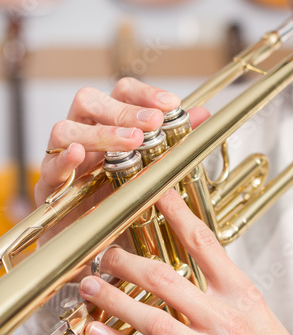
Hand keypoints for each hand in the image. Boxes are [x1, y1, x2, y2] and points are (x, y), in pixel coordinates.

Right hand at [35, 77, 208, 246]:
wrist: (86, 240)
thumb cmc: (114, 199)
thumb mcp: (148, 170)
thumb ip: (173, 141)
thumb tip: (203, 115)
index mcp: (106, 126)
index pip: (119, 94)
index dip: (143, 94)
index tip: (170, 104)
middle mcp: (82, 134)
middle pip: (89, 101)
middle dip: (123, 110)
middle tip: (153, 124)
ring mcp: (62, 157)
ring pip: (66, 129)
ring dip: (101, 133)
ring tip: (132, 142)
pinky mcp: (49, 184)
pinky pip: (50, 166)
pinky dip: (63, 159)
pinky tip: (79, 155)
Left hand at [80, 189, 292, 334]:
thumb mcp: (250, 304)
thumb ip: (217, 280)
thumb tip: (181, 252)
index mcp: (239, 293)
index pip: (204, 243)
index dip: (175, 214)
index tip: (153, 192)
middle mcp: (224, 319)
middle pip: (166, 281)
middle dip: (127, 263)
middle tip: (104, 253)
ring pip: (153, 321)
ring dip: (114, 301)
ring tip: (89, 286)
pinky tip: (97, 332)